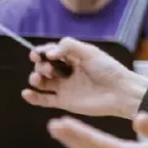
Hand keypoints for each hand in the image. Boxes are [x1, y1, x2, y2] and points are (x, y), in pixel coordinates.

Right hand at [22, 38, 147, 117]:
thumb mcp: (89, 51)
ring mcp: (65, 87)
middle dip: (40, 64)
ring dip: (35, 78)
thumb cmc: (109, 70)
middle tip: (48, 66)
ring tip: (38, 78)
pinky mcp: (65, 102)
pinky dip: (33, 97)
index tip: (38, 53)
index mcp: (73, 57)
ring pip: (42, 82)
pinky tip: (27, 93)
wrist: (121, 93)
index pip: (51, 52)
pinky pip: (44, 100)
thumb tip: (49, 54)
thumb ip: (68, 46)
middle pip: (43, 66)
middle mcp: (67, 72)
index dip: (42, 52)